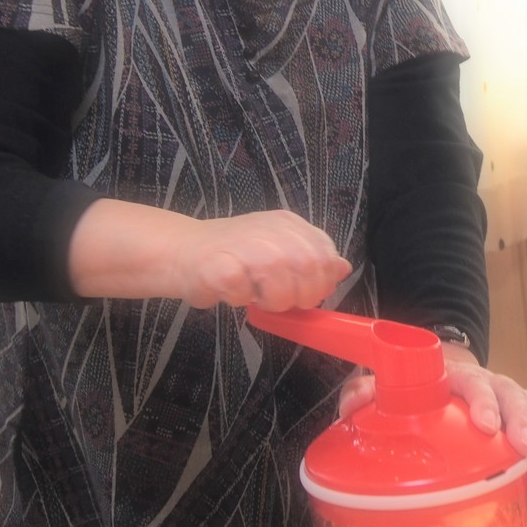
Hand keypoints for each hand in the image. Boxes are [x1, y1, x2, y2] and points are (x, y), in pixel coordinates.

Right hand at [174, 210, 350, 310]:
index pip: (325, 253)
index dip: (322, 281)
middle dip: (301, 296)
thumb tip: (342, 268)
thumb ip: (311, 259)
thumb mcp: (279, 251)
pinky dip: (240, 299)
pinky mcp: (217, 264)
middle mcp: (270, 230)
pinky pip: (241, 291)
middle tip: (282, 301)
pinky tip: (232, 293)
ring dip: (272, 301)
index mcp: (289, 225)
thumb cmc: (234, 255)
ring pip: (279, 281)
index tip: (306, 293)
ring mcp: (243, 244)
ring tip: (257, 298)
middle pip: (308, 268)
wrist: (183, 250)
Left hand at [338, 344, 526, 473]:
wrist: (447, 383)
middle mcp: (485, 382)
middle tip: (518, 447)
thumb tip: (350, 407)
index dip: (479, 400)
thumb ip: (366, 394)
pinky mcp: (523, 412)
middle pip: (507, 392)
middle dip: (515, 420)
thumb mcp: (387, 391)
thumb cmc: (416, 396)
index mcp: (454, 377)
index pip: (470, 382)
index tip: (483, 425)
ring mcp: (507, 396)